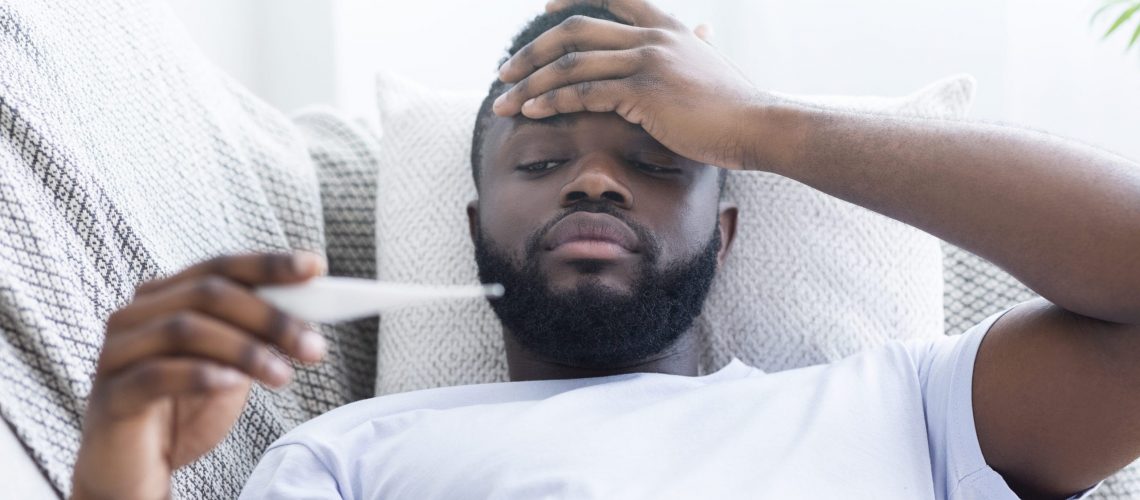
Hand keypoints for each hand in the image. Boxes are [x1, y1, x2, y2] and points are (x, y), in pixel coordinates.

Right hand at [71, 253, 327, 499]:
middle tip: (314, 346)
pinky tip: (233, 384)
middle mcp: (137, 314)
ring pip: (185, 329)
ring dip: (244, 349)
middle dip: (270, 317)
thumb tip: (313, 310)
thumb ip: (259, 335)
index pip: (222, 266)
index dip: (269, 264)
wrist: (139, 468)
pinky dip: (200, 374)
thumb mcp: (233, 365)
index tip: (315, 266)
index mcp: (167, 296)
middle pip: (209, 293)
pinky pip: (156, 374)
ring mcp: (118, 352)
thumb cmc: (187, 409)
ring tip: (283, 376)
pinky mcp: (111, 394)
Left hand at [493, 0, 766, 169]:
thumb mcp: (712, 61)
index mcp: (666, 26)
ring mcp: (647, 61)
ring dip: (532, 83)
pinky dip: (552, 102)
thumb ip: (696, 42)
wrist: (758, 125)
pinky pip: (584, 93)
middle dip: (534, 51)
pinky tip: (531, 111)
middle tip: (506, 70)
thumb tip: (701, 28)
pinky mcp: (643, 92)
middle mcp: (652, 36)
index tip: (544, 7)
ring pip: (572, 64)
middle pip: (576, 30)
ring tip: (505, 101)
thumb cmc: (735, 104)